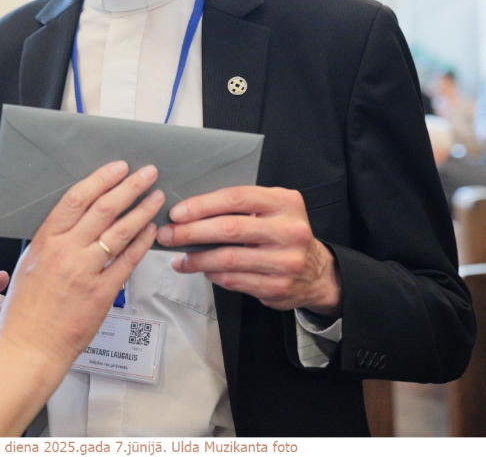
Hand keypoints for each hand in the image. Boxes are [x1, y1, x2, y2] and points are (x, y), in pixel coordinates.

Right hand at [0, 161, 163, 367]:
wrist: (27, 347)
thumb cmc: (25, 309)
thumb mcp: (30, 263)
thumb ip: (52, 241)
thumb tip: (75, 220)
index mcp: (45, 240)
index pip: (77, 199)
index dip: (101, 179)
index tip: (119, 168)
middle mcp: (66, 252)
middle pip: (104, 209)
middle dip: (130, 187)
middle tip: (148, 174)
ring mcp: (85, 273)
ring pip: (120, 232)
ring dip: (142, 210)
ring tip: (157, 197)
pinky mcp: (101, 294)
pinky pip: (127, 262)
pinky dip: (141, 243)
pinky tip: (151, 231)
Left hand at [155, 185, 340, 315]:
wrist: (318, 272)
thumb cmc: (284, 234)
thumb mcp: (273, 210)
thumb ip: (241, 207)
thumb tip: (190, 212)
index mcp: (285, 202)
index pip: (236, 198)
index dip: (202, 205)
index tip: (177, 212)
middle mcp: (289, 230)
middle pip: (229, 228)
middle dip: (191, 232)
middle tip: (168, 235)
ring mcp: (285, 261)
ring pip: (228, 258)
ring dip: (197, 259)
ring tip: (178, 258)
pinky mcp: (278, 287)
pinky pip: (234, 280)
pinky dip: (213, 274)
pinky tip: (202, 270)